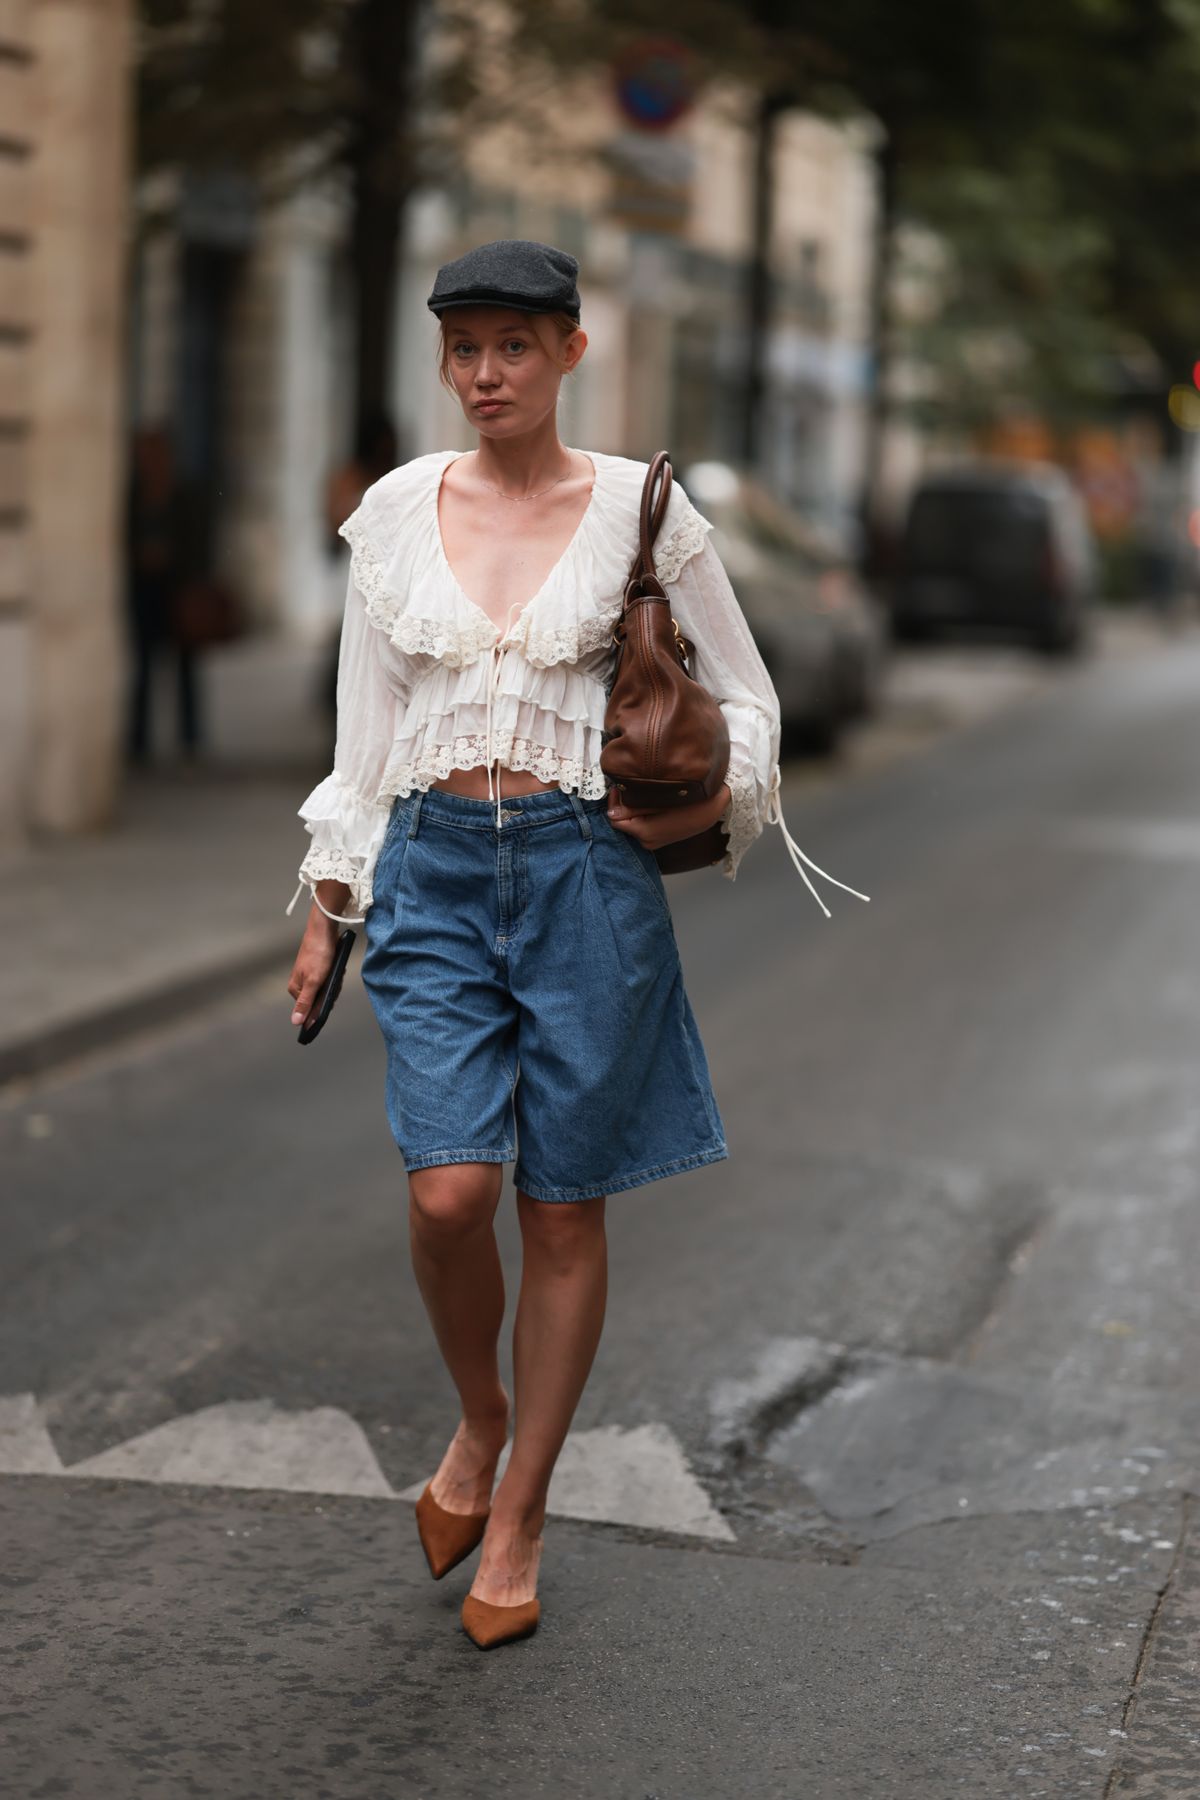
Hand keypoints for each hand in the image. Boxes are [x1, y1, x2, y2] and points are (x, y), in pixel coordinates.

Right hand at [287, 909, 338, 1026]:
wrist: (324, 930)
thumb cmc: (317, 954)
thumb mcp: (313, 982)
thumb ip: (305, 1003)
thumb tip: (296, 1022)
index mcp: (295, 989)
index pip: (309, 1009)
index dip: (322, 1006)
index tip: (330, 999)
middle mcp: (300, 983)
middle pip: (319, 999)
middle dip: (330, 991)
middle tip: (333, 978)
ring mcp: (309, 975)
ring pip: (326, 988)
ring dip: (334, 982)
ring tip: (335, 970)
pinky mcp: (317, 968)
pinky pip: (329, 978)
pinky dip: (335, 974)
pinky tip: (337, 967)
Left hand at [607, 781, 730, 850]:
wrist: (717, 805)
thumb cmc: (693, 800)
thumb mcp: (662, 799)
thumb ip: (635, 806)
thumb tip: (611, 813)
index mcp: (646, 833)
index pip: (615, 820)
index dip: (614, 802)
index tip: (618, 786)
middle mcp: (648, 842)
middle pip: (623, 823)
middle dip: (623, 805)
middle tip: (630, 785)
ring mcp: (655, 842)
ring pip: (633, 823)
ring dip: (633, 808)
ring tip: (643, 790)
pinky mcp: (661, 838)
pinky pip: (643, 825)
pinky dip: (642, 814)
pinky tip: (652, 800)